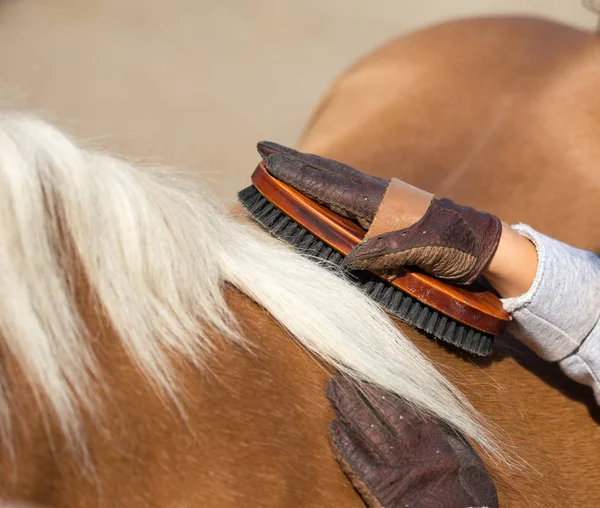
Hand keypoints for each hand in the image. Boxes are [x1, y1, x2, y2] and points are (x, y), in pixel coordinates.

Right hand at [257, 142, 501, 284]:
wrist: (482, 240)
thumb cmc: (453, 246)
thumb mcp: (422, 251)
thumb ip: (386, 253)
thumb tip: (349, 260)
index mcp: (379, 201)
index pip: (327, 184)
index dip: (295, 172)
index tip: (266, 157)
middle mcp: (376, 192)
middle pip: (327, 170)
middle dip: (293, 160)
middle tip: (263, 147)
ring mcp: (382, 196)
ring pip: (337, 176)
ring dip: (309, 167)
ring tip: (285, 161)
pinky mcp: (387, 205)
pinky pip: (349, 188)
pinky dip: (328, 181)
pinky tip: (324, 184)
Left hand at [326, 376, 498, 507]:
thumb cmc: (469, 493)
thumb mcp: (467, 454)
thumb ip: (449, 430)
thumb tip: (433, 404)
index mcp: (433, 436)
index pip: (402, 402)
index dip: (383, 384)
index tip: (368, 368)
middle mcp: (411, 446)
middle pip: (380, 410)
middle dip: (359, 390)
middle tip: (341, 373)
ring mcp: (396, 465)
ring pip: (368, 428)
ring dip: (348, 407)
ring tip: (333, 389)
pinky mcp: (383, 486)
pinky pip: (360, 462)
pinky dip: (345, 444)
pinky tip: (333, 427)